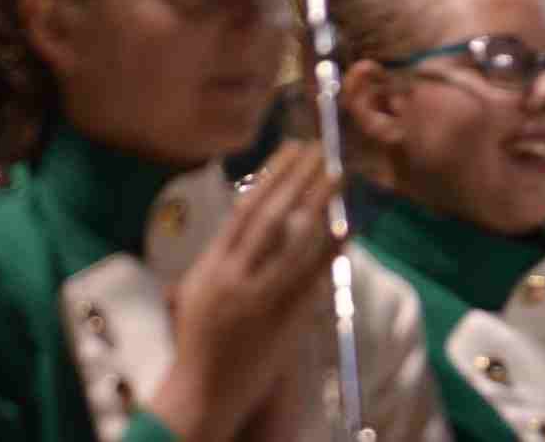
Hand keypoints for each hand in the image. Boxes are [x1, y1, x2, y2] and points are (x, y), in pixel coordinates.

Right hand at [148, 144, 340, 441]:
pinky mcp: (283, 322)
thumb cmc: (196, 343)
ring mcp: (259, 299)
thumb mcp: (195, 292)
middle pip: (271, 218)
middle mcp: (234, 277)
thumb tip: (240, 220)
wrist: (200, 394)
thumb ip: (216, 256)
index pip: (244, 211)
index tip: (292, 150)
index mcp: (211, 266)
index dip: (271, 177)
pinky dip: (331, 253)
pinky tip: (349, 230)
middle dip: (296, 180)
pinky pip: (313, 279)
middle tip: (321, 150)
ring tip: (341, 177)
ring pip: (295, 243)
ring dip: (320, 206)